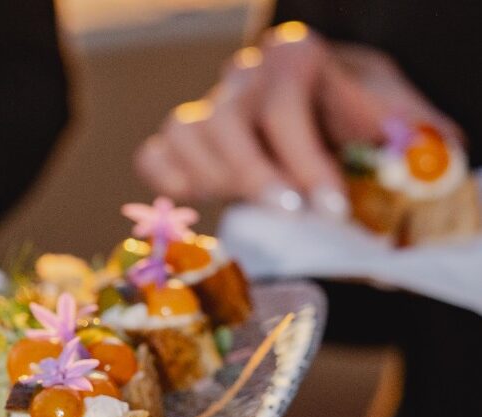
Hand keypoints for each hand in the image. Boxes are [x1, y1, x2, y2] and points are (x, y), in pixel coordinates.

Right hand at [134, 22, 461, 215]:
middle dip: (255, 174)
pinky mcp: (184, 140)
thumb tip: (409, 164)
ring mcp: (209, 105)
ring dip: (213, 178)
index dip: (304, 156)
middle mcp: (243, 75)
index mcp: (294, 56)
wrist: (332, 120)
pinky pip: (154, 154)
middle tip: (288, 213)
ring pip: (183, 132)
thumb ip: (405, 133)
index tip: (329, 205)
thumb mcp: (398, 117)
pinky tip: (197, 198)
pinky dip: (167, 179)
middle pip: (226, 119)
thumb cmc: (364, 122)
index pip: (285, 98)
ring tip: (252, 208)